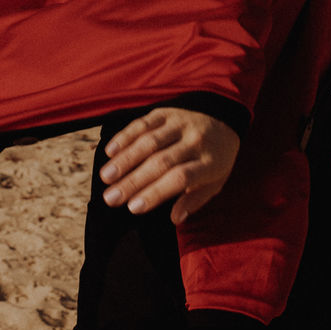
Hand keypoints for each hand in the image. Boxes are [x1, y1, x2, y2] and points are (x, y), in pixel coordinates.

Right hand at [99, 107, 240, 225]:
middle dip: (133, 181)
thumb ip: (194, 200)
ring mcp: (181, 122)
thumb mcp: (215, 183)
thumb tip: (174, 218)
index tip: (134, 208)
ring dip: (125, 159)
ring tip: (106, 177)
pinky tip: (110, 151)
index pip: (180, 178)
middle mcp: (195, 140)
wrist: (224, 118)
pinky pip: (144, 122)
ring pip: (149, 141)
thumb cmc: (217, 159)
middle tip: (110, 198)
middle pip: (161, 162)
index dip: (156, 192)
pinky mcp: (168, 111)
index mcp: (210, 162)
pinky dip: (126, 136)